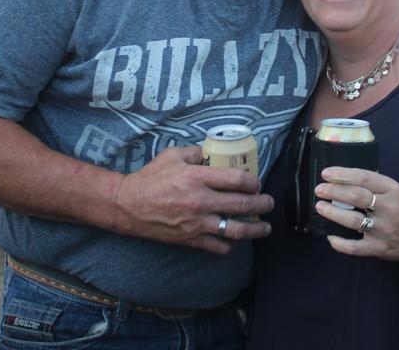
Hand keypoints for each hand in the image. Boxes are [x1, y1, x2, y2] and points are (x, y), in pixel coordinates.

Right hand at [112, 145, 272, 254]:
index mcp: (197, 178)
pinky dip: (232, 245)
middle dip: (262, 204)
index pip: (237, 180)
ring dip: (255, 229)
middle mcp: (200, 201)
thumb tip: (212, 153)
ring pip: (236, 230)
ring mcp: (197, 223)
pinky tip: (237, 240)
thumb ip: (195, 152)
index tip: (256, 183)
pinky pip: (219, 246)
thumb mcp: (172, 155)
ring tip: (264, 227)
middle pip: (242, 205)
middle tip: (268, 202)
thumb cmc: (150, 178)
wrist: (129, 206)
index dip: (253, 182)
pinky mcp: (191, 239)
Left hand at [314, 167, 398, 264]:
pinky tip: (330, 237)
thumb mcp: (396, 192)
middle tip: (319, 189)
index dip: (342, 174)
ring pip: (353, 220)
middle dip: (333, 191)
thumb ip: (374, 186)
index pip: (364, 177)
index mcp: (392, 190)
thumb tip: (342, 180)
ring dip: (332, 212)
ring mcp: (383, 230)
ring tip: (320, 207)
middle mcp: (389, 208)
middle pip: (356, 197)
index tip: (326, 173)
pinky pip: (355, 247)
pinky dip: (340, 243)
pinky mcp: (379, 248)